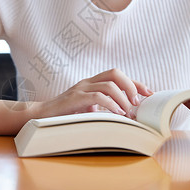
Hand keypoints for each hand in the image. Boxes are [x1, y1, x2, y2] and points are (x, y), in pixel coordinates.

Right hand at [36, 68, 152, 118]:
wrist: (41, 116)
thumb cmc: (65, 114)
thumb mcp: (87, 109)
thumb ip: (102, 107)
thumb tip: (125, 114)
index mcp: (92, 83)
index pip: (117, 75)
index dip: (135, 83)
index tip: (148, 93)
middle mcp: (87, 82)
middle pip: (115, 73)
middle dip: (131, 86)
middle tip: (138, 101)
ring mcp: (81, 89)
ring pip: (109, 85)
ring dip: (123, 99)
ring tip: (128, 112)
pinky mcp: (75, 98)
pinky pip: (97, 96)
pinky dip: (111, 104)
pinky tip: (117, 114)